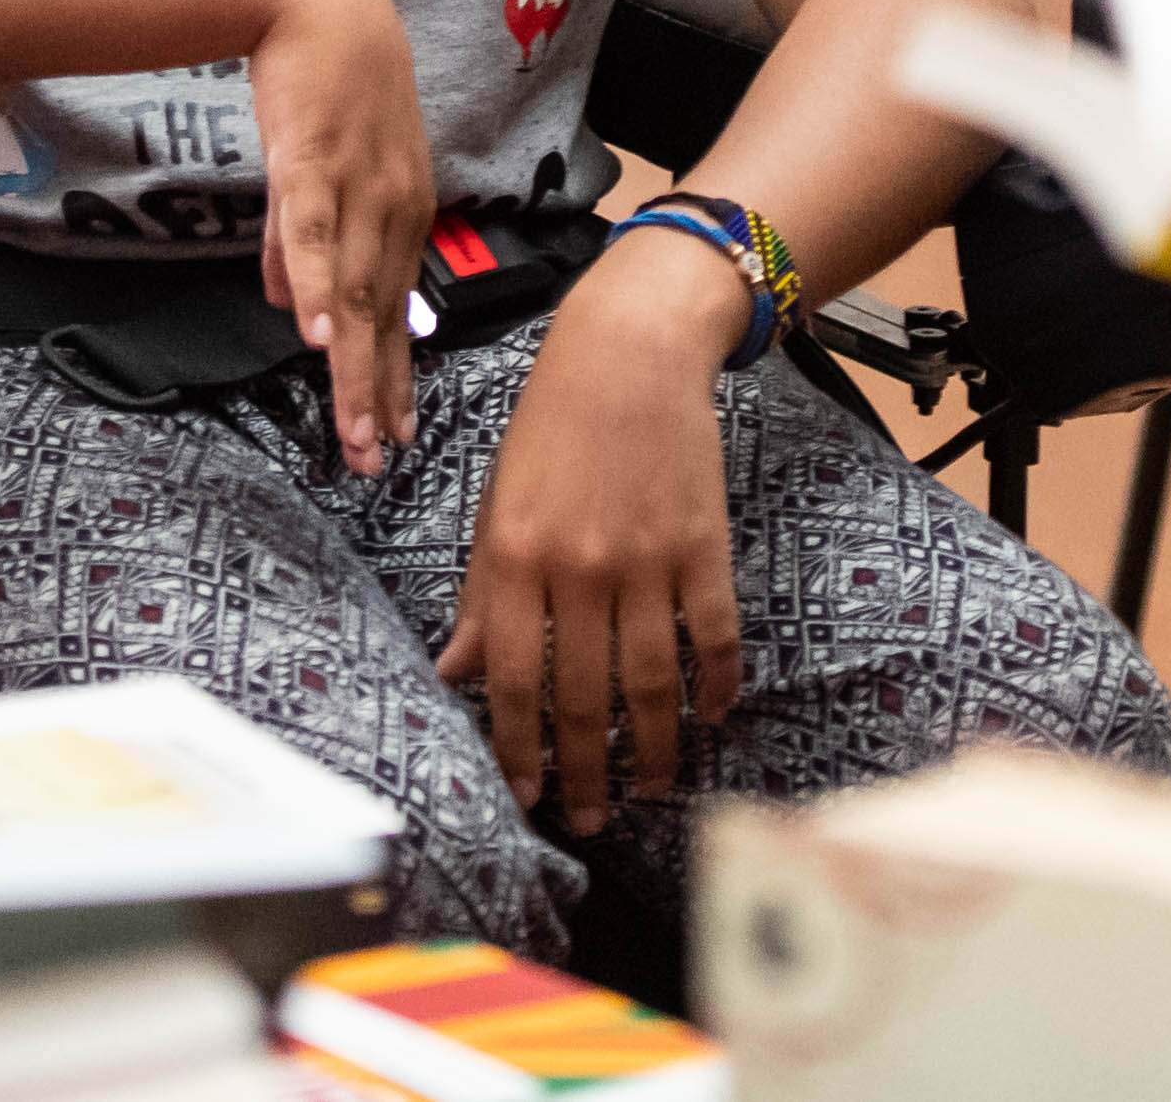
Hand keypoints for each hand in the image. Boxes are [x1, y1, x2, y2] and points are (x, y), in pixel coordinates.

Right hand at [249, 0, 434, 473]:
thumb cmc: (324, 83)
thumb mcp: (323, 170)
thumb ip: (306, 245)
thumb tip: (291, 312)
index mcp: (401, 210)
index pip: (397, 309)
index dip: (395, 376)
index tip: (396, 436)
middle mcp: (391, 206)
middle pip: (382, 315)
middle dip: (378, 393)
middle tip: (374, 460)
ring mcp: (355, 185)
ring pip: (354, 289)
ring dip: (354, 363)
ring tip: (353, 428)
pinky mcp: (313, 161)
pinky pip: (314, 234)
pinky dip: (317, 286)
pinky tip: (317, 335)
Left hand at [441, 229, 745, 829]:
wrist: (630, 352)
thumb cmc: (551, 426)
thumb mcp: (497, 504)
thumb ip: (482, 595)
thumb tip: (454, 673)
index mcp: (515, 557)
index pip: (513, 681)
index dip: (518, 749)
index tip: (525, 795)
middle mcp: (578, 568)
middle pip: (582, 698)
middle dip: (584, 771)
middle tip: (591, 818)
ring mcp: (646, 560)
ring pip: (652, 684)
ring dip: (652, 750)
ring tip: (650, 788)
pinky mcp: (702, 546)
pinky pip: (714, 636)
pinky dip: (717, 685)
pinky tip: (711, 718)